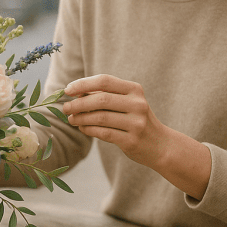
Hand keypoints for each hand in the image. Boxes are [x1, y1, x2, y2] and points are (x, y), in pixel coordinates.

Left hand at [63, 74, 210, 199]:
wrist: (161, 145)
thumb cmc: (136, 120)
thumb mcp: (127, 103)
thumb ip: (105, 96)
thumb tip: (75, 94)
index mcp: (134, 90)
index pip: (104, 81)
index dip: (83, 84)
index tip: (67, 90)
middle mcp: (138, 104)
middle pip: (101, 99)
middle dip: (78, 103)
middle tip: (65, 108)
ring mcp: (136, 123)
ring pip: (100, 117)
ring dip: (81, 118)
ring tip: (71, 119)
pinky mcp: (132, 141)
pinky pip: (103, 133)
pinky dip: (89, 129)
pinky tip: (82, 127)